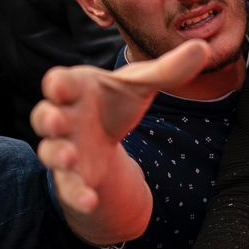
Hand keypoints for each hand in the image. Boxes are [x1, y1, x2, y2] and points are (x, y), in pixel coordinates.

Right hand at [33, 41, 209, 215]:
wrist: (106, 138)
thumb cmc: (115, 102)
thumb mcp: (140, 86)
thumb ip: (168, 70)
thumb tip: (203, 48)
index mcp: (76, 89)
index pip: (59, 82)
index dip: (57, 83)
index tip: (59, 84)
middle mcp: (63, 118)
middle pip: (45, 116)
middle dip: (48, 118)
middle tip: (57, 120)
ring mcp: (64, 149)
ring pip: (51, 152)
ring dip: (57, 155)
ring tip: (70, 158)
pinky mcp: (71, 178)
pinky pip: (69, 188)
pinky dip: (77, 195)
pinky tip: (91, 200)